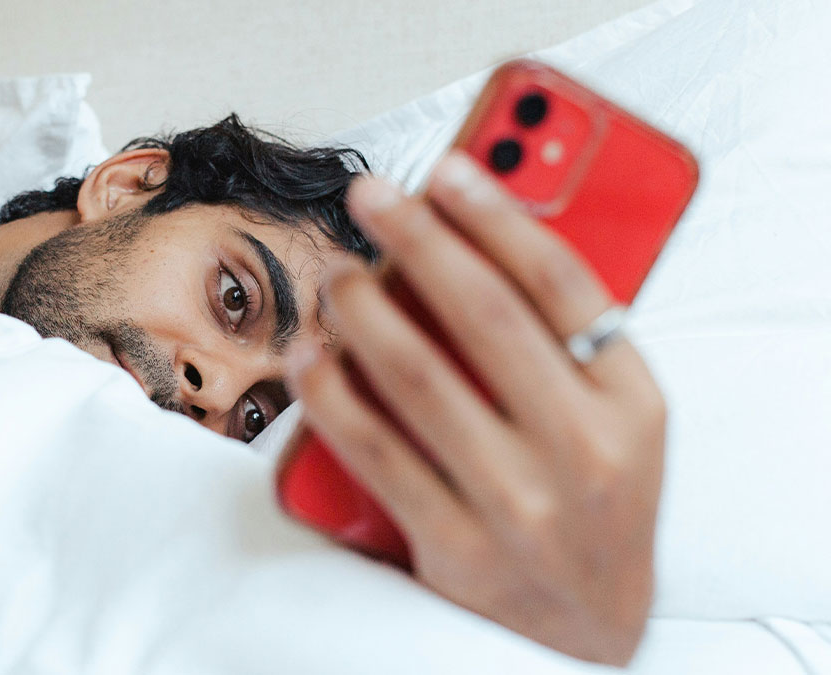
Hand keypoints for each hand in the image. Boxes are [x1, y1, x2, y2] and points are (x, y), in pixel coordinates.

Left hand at [285, 151, 665, 664]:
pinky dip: (331, 394)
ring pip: (418, 377)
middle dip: (418, 240)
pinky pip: (375, 452)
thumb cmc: (596, 508)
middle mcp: (582, 451)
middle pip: (485, 315)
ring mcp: (516, 504)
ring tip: (337, 272)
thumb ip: (568, 342)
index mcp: (631, 405)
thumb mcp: (618, 422)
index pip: (565, 284)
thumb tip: (474, 241)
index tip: (449, 168)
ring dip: (364, 309)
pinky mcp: (453, 548)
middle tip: (371, 197)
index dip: (500, 215)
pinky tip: (309, 355)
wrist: (585, 636)